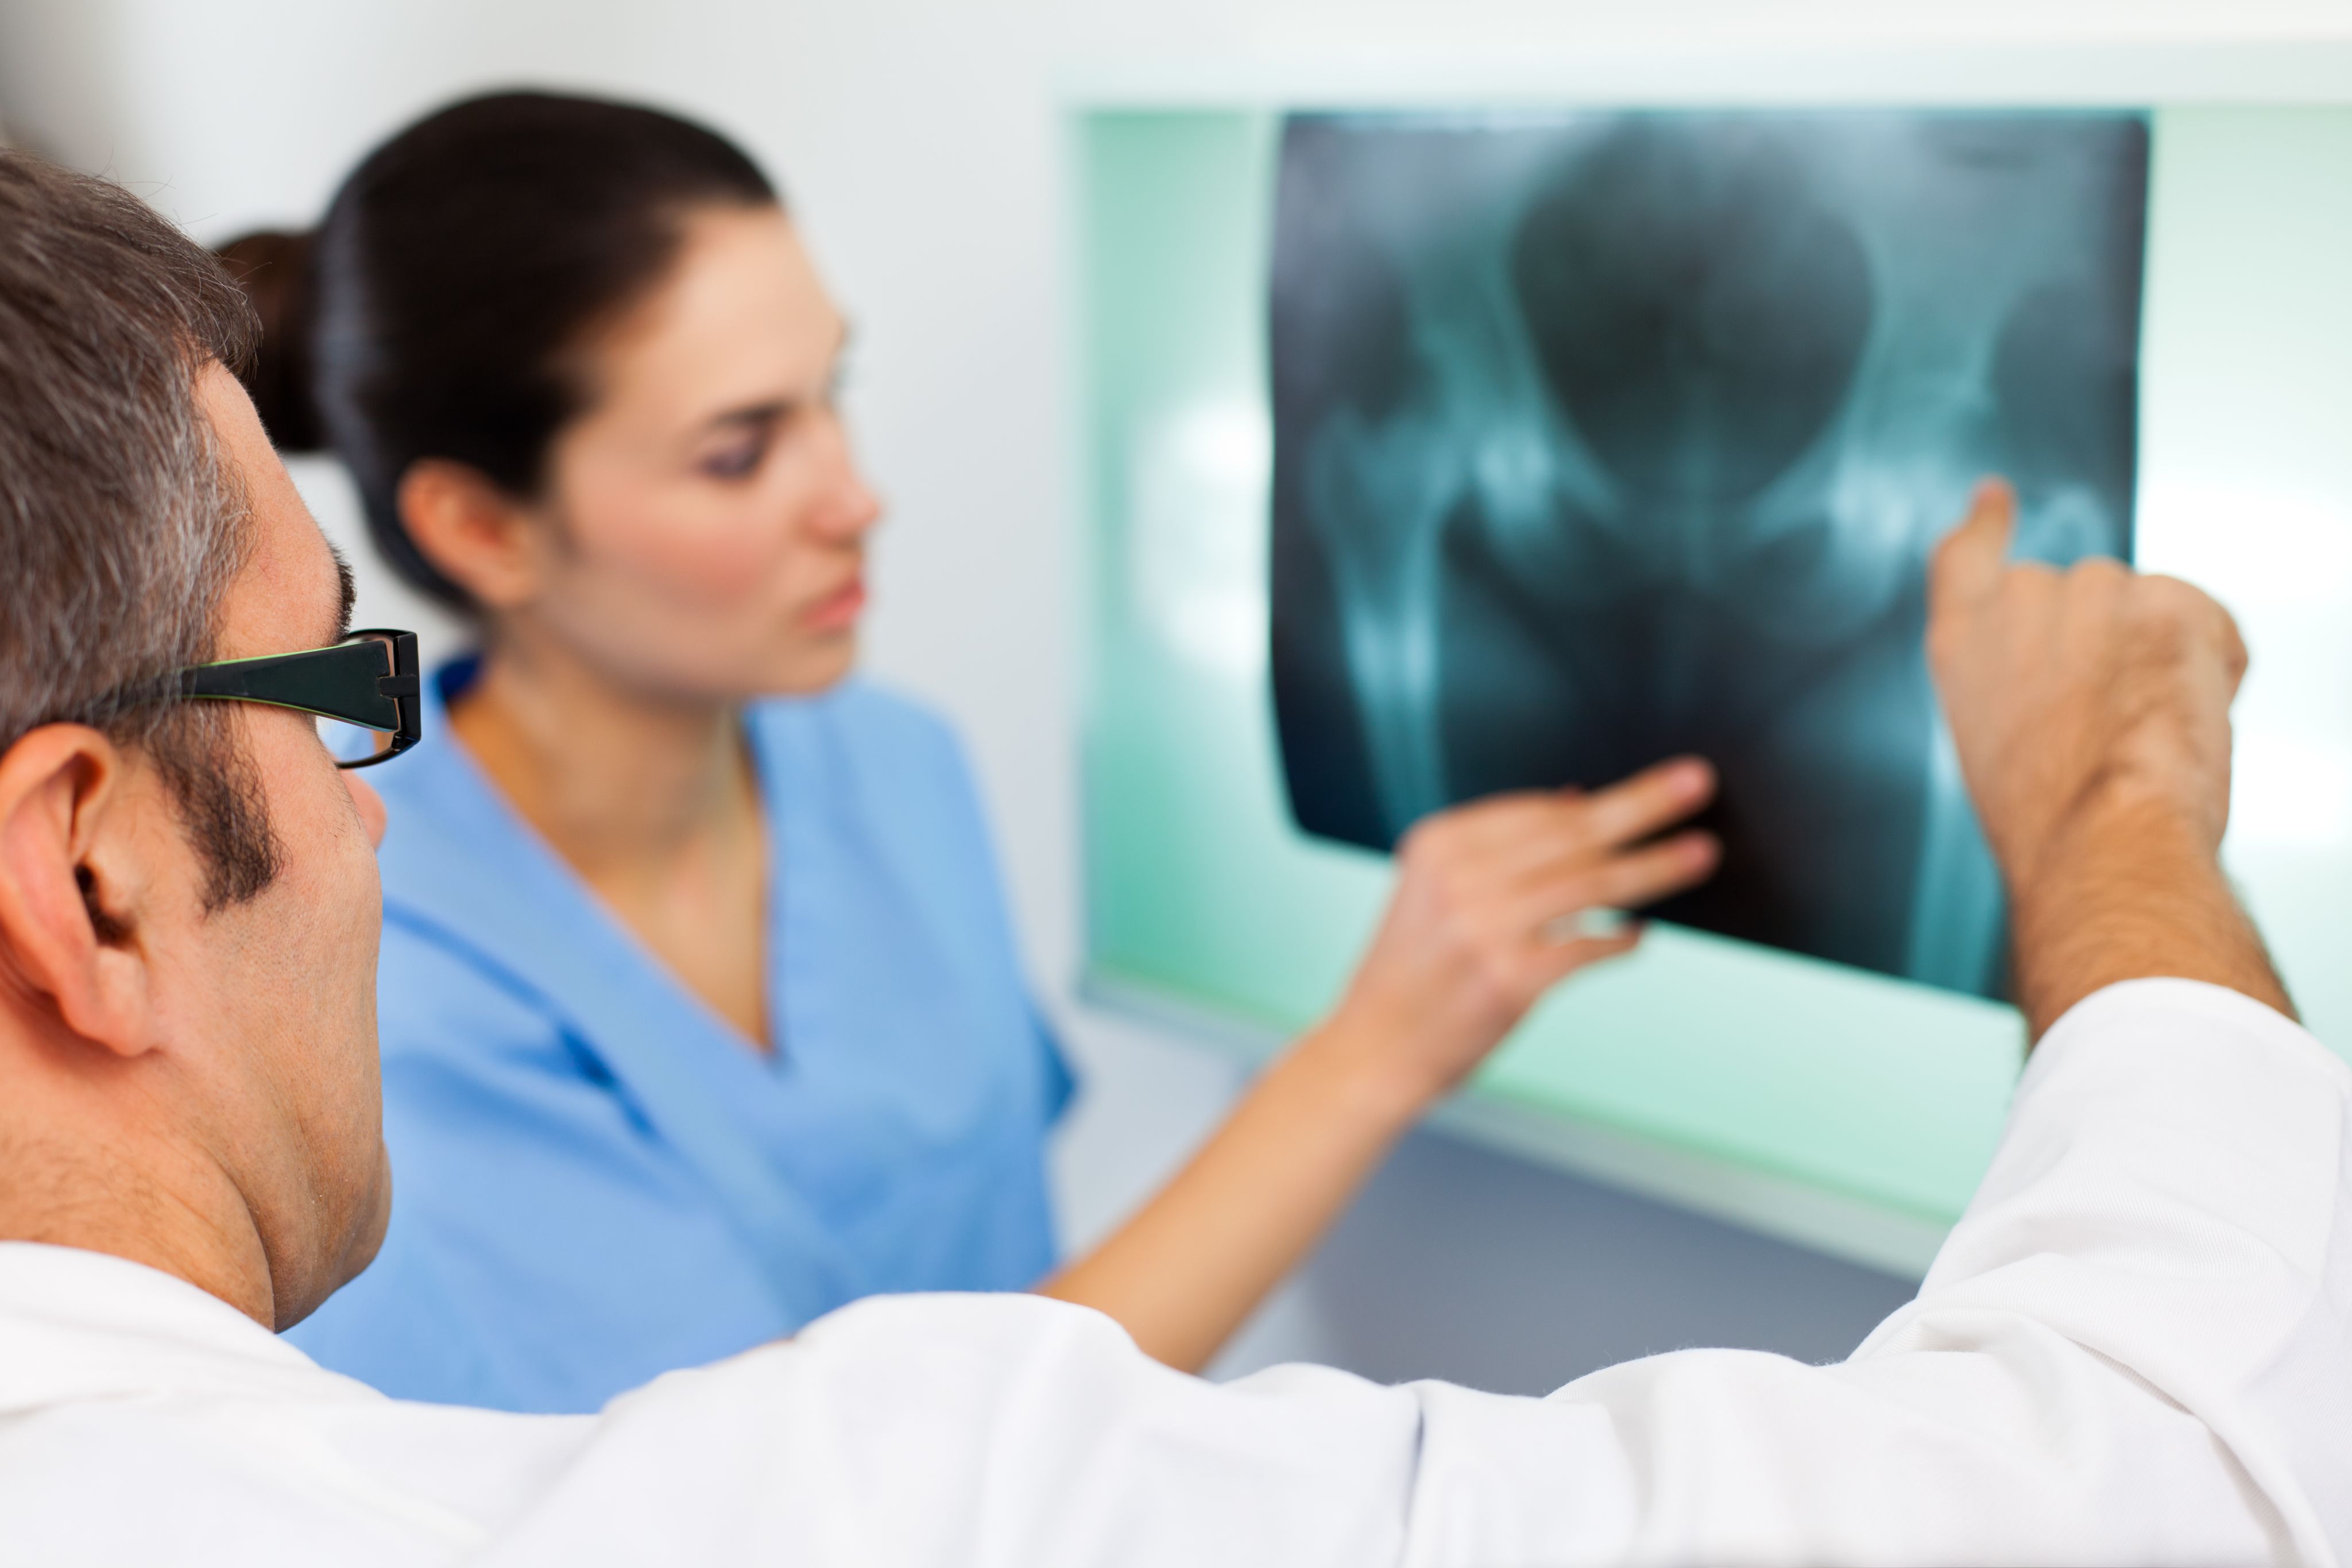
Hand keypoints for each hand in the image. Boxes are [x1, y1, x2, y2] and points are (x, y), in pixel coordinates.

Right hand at [1306, 757, 1718, 1115]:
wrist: (1370, 1052)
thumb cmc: (1407, 977)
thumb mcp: (1433, 896)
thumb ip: (1496, 851)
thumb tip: (1575, 799)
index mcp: (1437, 845)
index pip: (1536, 807)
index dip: (1599, 800)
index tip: (1651, 786)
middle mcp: (1458, 878)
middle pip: (1572, 832)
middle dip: (1642, 805)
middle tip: (1694, 784)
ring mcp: (1484, 928)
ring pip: (1592, 883)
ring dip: (1655, 867)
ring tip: (1699, 853)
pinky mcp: (1510, 979)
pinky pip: (1587, 946)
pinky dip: (1620, 939)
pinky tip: (1639, 934)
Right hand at [1930, 479, 2243, 884]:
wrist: (2098, 837)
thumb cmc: (2049, 817)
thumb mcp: (1996, 740)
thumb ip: (2017, 679)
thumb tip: (2080, 674)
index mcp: (1962, 641)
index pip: (1965, 557)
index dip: (1984, 525)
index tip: (1994, 497)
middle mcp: (2021, 601)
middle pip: (2082, 592)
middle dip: (2110, 640)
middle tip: (2113, 718)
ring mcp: (2094, 592)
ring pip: (2146, 606)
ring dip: (2159, 655)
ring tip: (2141, 731)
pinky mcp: (2168, 600)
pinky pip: (2209, 622)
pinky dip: (2215, 666)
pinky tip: (2186, 718)